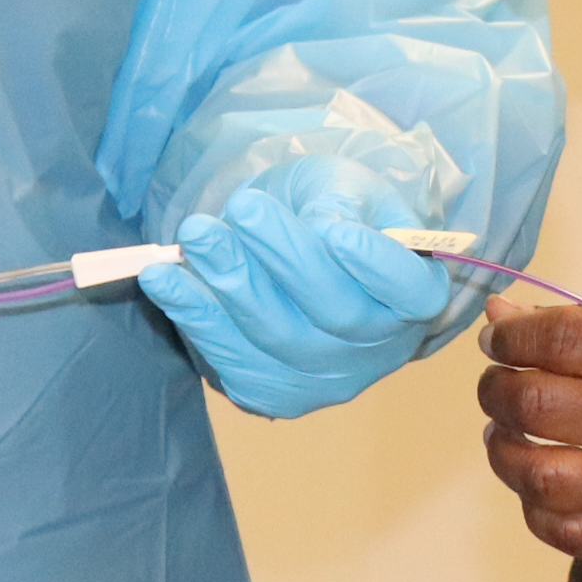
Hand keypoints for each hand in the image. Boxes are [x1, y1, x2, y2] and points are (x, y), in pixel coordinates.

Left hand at [140, 158, 457, 416]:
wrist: (301, 259)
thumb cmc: (338, 214)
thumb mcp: (352, 190)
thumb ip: (343, 204)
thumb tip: (320, 229)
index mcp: (417, 297)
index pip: (410, 289)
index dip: (377, 265)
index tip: (337, 231)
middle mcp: (378, 349)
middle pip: (335, 311)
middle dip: (284, 256)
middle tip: (243, 206)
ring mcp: (323, 380)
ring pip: (276, 335)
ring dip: (229, 283)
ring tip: (196, 235)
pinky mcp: (269, 391)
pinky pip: (229, 357)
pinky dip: (194, 316)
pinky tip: (164, 280)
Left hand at [475, 292, 581, 570]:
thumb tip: (500, 314)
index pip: (558, 340)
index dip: (509, 335)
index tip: (498, 336)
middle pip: (537, 404)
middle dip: (496, 389)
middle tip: (497, 384)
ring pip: (536, 474)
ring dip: (502, 449)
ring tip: (506, 433)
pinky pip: (559, 528)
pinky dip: (532, 502)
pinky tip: (538, 479)